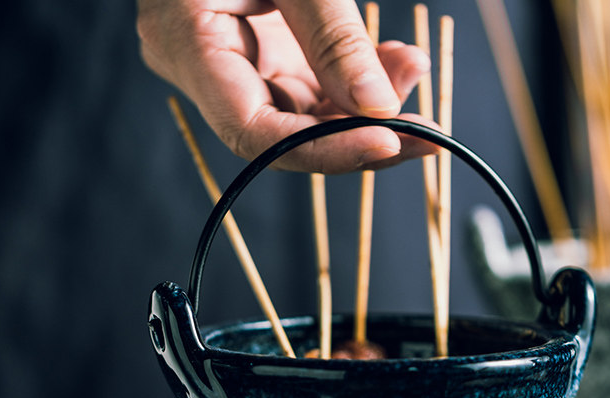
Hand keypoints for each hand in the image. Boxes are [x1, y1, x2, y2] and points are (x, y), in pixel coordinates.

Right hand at [137, 0, 436, 172]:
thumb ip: (332, 36)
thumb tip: (378, 107)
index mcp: (186, 42)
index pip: (253, 131)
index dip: (321, 149)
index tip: (387, 142)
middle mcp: (207, 69)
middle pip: (283, 135)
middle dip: (355, 137)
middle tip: (423, 134)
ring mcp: (236, 64)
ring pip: (303, 116)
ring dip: (364, 110)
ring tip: (412, 75)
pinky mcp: (265, 54)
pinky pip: (312, 87)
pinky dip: (356, 83)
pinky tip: (395, 65)